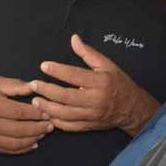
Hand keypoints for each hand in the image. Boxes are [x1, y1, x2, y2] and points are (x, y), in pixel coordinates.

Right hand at [0, 77, 52, 154]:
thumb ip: (16, 85)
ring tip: (44, 133)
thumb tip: (35, 86)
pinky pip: (7, 150)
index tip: (47, 111)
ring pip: (13, 143)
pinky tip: (33, 143)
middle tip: (51, 125)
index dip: (35, 113)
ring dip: (32, 139)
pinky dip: (22, 149)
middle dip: (37, 128)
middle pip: (18, 130)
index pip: (18, 112)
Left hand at [30, 34, 158, 135]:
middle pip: (66, 96)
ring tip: (35, 100)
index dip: (58, 70)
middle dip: (47, 90)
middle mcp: (94, 100)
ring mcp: (90, 115)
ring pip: (64, 113)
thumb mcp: (107, 65)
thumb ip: (88, 53)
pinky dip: (55, 121)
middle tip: (33, 85)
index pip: (75, 75)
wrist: (131, 108)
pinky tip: (46, 114)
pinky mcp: (88, 126)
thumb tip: (74, 39)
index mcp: (100, 82)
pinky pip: (68, 126)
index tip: (44, 66)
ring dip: (47, 107)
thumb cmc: (118, 83)